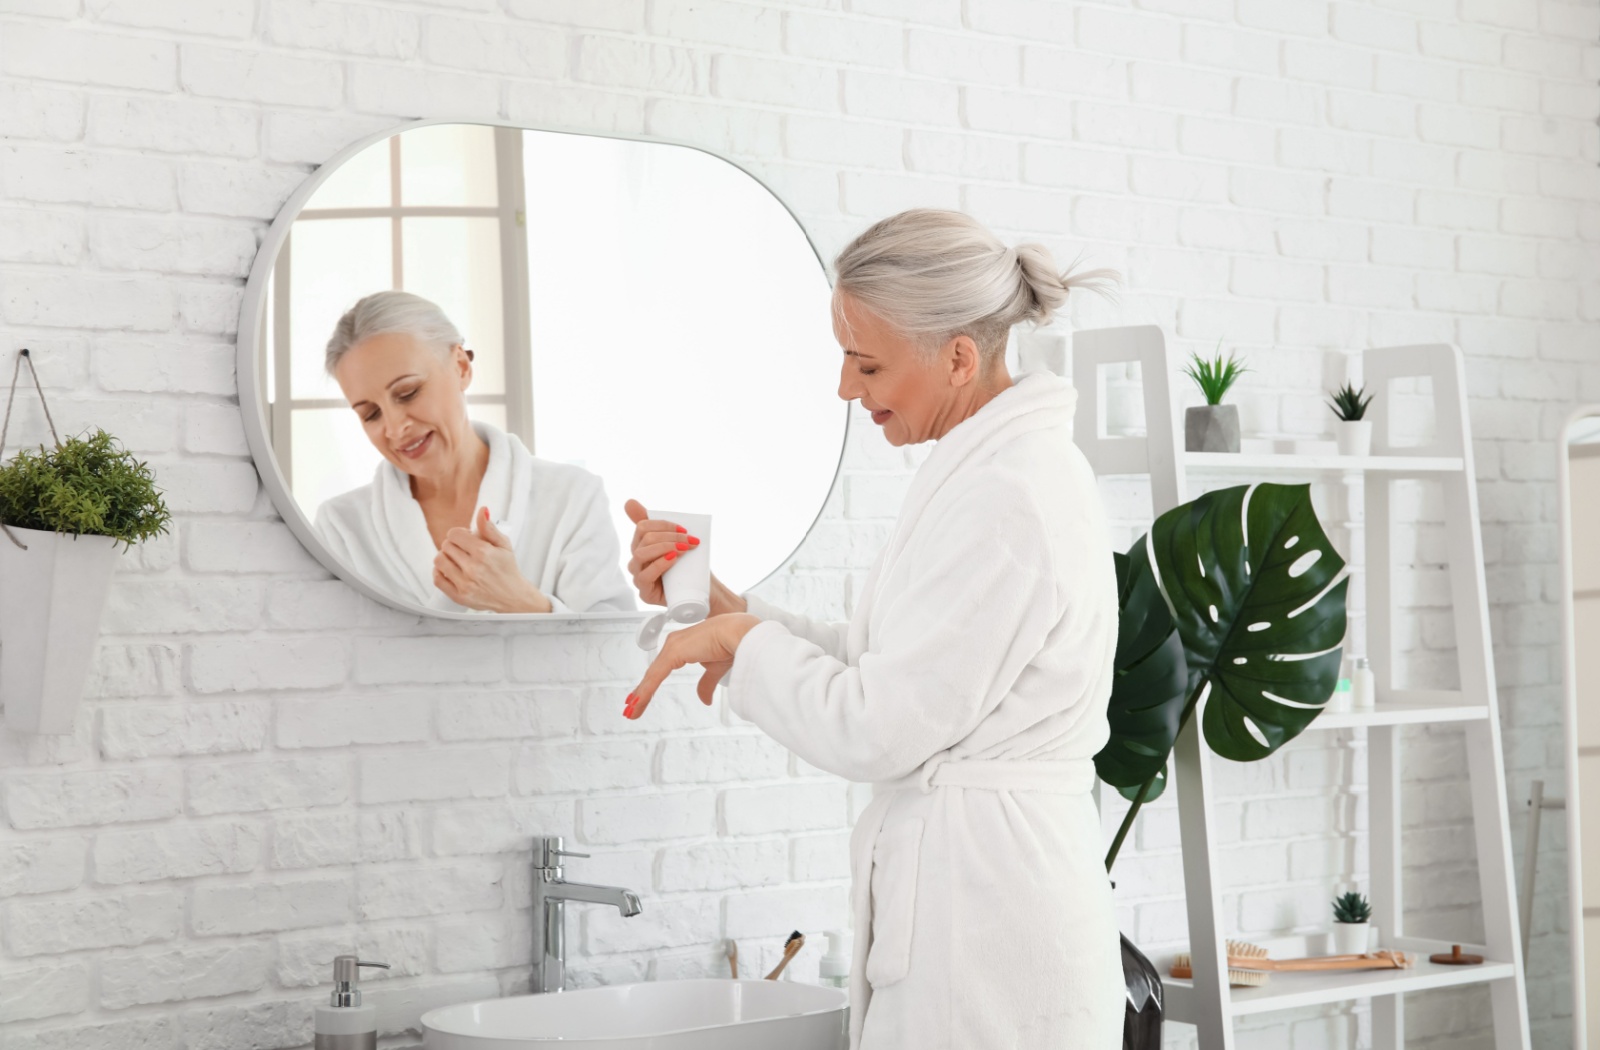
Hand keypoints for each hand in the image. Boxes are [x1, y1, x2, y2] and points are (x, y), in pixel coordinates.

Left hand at [434, 507, 552, 612]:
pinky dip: (439, 572)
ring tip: (456, 560)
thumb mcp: (504, 545)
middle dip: (454, 545)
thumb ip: (489, 528)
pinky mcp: (459, 596)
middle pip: (446, 546)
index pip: (454, 534)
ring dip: (446, 557)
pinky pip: (437, 579)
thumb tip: (482, 511)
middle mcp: (473, 568)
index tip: (465, 538)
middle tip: (464, 550)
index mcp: (483, 553)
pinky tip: (449, 570)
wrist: (513, 597)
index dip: (459, 534)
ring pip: (439, 560)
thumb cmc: (508, 570)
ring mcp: (465, 584)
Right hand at [623, 499, 746, 615]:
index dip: (663, 525)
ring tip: (684, 549)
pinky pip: (645, 576)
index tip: (685, 529)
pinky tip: (673, 559)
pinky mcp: (645, 593)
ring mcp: (639, 577)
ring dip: (665, 547)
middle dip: (670, 536)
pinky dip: (660, 564)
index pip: (642, 527)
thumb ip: (659, 524)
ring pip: (641, 555)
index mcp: (641, 546)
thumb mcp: (677, 541)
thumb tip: (629, 502)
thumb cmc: (689, 566)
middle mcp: (637, 561)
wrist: (704, 590)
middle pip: (644, 539)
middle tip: (691, 540)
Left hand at [624, 613, 760, 718]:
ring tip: (630, 711)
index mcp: (682, 646)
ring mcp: (672, 647)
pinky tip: (637, 702)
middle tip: (630, 707)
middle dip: (641, 692)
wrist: (740, 634)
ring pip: (652, 677)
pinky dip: (645, 691)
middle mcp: (674, 644)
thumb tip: (704, 699)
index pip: (661, 669)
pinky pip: (655, 677)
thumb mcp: (714, 670)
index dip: (650, 685)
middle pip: (653, 673)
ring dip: (640, 696)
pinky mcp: (674, 653)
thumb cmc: (731, 644)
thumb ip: (705, 684)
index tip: (640, 697)